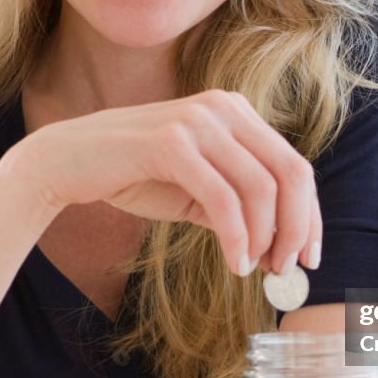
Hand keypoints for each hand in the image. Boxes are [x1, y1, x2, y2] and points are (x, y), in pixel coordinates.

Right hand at [25, 90, 321, 277]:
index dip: (309, 215)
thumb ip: (238, 209)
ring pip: (260, 187)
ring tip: (256, 269)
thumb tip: (280, 250)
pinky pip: (222, 198)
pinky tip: (235, 263)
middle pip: (290, 173)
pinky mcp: (172, 143)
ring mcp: (198, 121)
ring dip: (266, 238)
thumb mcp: (197, 191)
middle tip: (288, 268)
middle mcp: (224, 108)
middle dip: (296, 227)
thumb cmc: (134, 175)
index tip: (310, 256)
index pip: (294, 165)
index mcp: (236, 113)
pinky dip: (236, 237)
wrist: (67, 162)